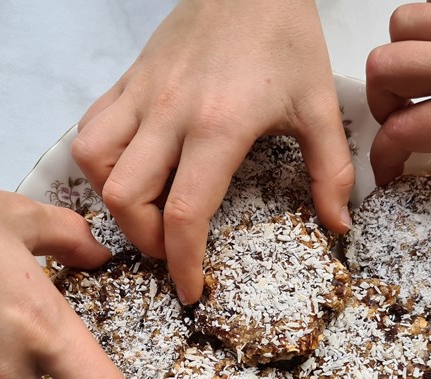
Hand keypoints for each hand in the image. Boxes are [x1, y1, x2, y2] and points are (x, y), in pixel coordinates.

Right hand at [72, 0, 355, 303]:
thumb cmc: (286, 36)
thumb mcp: (320, 103)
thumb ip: (331, 169)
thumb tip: (338, 225)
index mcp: (219, 125)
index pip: (184, 213)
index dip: (182, 263)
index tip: (190, 290)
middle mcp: (169, 113)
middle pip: (127, 198)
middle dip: (146, 241)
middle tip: (174, 249)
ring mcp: (142, 94)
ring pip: (96, 164)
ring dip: (116, 202)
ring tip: (148, 212)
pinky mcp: (128, 79)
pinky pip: (91, 129)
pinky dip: (99, 162)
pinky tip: (130, 171)